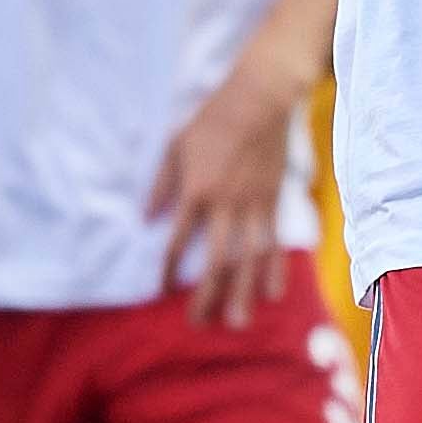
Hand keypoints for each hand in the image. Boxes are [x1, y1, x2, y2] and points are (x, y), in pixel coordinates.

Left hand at [150, 60, 305, 326]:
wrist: (260, 99)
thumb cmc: (212, 120)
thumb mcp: (176, 145)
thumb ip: (162, 184)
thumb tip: (146, 219)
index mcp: (196, 190)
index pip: (179, 240)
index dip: (169, 269)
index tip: (162, 291)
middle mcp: (225, 203)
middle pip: (217, 260)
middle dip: (207, 295)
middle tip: (199, 323)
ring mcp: (254, 205)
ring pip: (248, 258)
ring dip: (242, 293)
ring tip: (237, 322)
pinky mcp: (274, 200)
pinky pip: (274, 241)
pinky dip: (274, 269)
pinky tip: (271, 293)